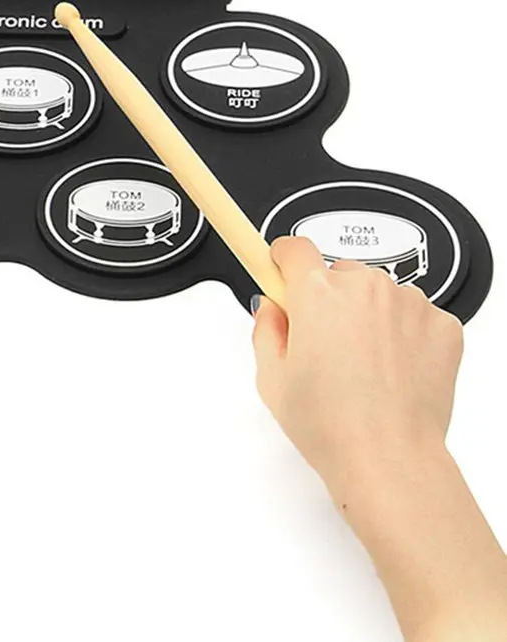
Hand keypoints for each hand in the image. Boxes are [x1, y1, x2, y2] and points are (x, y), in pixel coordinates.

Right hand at [252, 237, 506, 641]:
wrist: (389, 460)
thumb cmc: (329, 425)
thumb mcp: (271, 378)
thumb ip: (266, 330)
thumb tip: (272, 309)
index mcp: (316, 292)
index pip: (294, 248)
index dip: (284, 260)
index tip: (281, 272)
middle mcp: (364, 286)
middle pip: (338, 273)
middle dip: (329, 298)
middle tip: (324, 344)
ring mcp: (409, 303)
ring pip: (378, 293)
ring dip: (368, 314)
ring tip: (363, 366)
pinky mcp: (442, 325)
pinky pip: (414, 315)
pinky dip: (404, 334)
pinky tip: (393, 370)